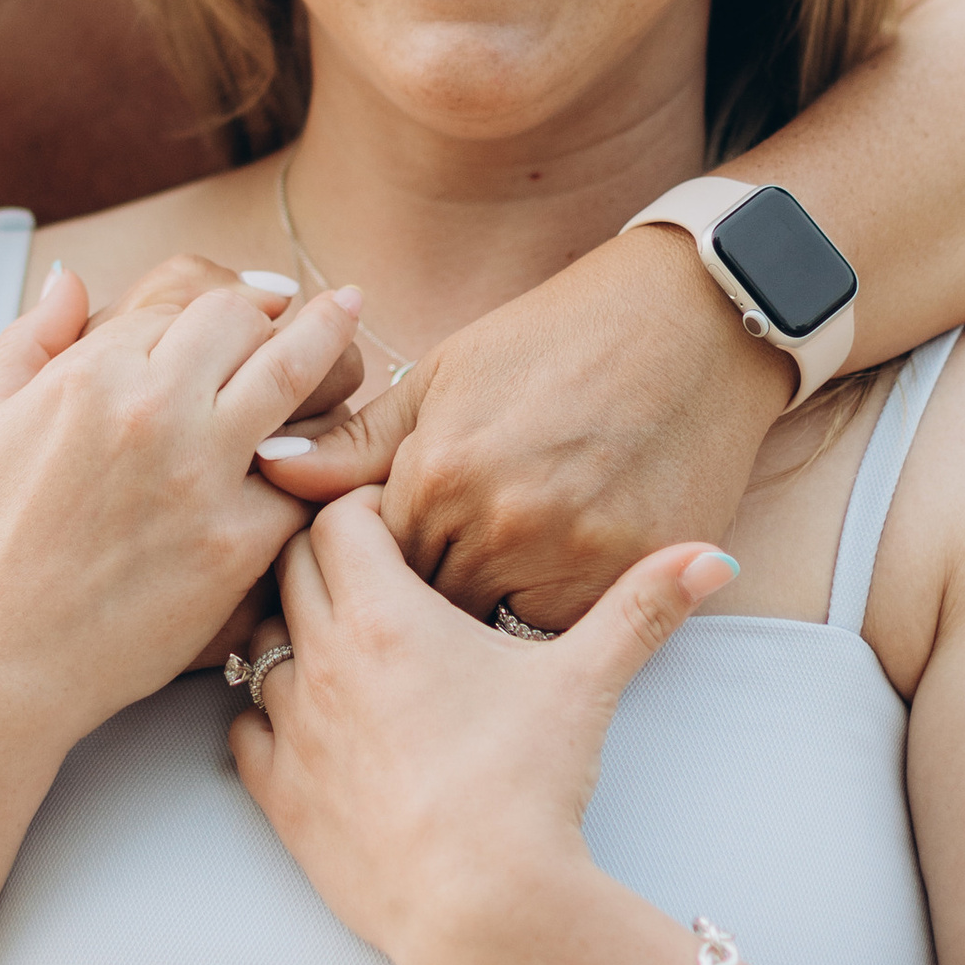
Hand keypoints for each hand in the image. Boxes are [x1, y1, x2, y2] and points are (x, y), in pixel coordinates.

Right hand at [0, 262, 362, 760]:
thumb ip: (29, 338)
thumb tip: (71, 280)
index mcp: (92, 372)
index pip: (183, 303)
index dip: (223, 302)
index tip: (256, 300)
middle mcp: (151, 409)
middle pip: (245, 323)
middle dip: (284, 309)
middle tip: (328, 302)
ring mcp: (200, 474)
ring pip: (293, 378)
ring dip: (331, 343)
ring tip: (356, 320)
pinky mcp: (236, 543)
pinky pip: (304, 481)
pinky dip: (324, 460)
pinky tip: (342, 442)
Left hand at [227, 489, 737, 964]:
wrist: (482, 908)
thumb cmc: (528, 786)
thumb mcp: (588, 683)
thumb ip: (644, 608)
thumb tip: (713, 557)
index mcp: (383, 615)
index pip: (337, 518)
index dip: (364, 512)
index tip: (397, 527)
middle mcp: (320, 660)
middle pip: (288, 570)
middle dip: (323, 560)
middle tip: (371, 579)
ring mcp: (291, 730)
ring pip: (259, 649)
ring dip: (293, 639)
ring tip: (345, 652)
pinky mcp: (278, 796)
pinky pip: (243, 730)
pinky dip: (270, 720)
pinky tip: (315, 727)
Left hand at [271, 229, 789, 622]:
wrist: (691, 326)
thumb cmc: (555, 343)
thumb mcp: (446, 377)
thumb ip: (360, 440)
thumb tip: (273, 471)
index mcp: (438, 472)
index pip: (359, 558)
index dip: (357, 562)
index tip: (367, 560)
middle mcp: (495, 524)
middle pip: (415, 607)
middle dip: (401, 611)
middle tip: (408, 601)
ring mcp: (565, 559)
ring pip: (482, 632)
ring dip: (464, 628)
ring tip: (453, 612)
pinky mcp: (625, 580)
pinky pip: (550, 639)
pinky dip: (530, 631)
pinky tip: (519, 606)